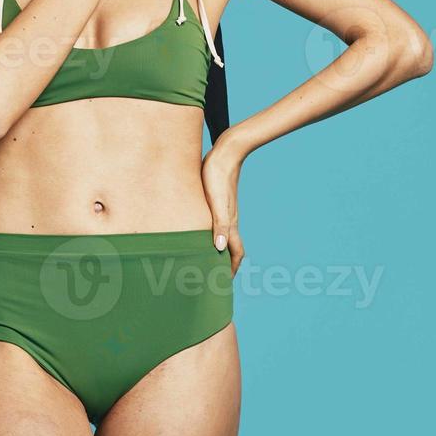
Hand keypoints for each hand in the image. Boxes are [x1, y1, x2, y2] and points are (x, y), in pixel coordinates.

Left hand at [201, 134, 246, 275]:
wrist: (226, 152)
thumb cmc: (218, 176)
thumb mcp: (217, 202)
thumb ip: (220, 225)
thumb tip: (219, 248)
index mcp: (230, 223)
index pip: (235, 253)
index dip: (231, 268)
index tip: (224, 283)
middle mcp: (229, 219)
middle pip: (230, 247)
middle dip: (224, 263)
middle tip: (213, 276)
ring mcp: (224, 210)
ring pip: (223, 236)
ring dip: (218, 249)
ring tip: (206, 258)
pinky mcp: (218, 200)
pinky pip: (217, 224)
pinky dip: (212, 233)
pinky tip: (200, 231)